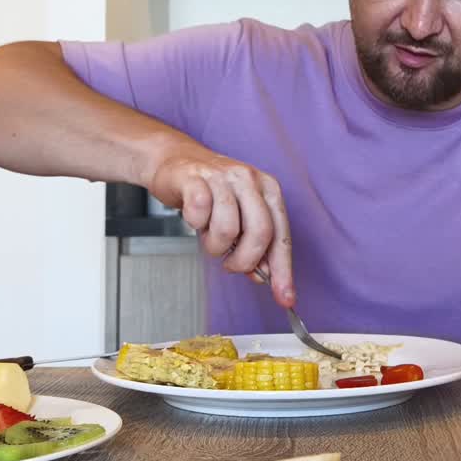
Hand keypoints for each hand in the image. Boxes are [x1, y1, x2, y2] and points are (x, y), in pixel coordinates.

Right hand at [148, 141, 293, 307]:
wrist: (175, 162)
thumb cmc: (210, 193)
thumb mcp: (240, 217)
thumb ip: (255, 245)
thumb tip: (264, 275)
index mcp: (268, 189)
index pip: (282, 236)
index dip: (283, 270)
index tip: (285, 297)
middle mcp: (250, 180)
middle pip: (261, 233)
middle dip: (245, 260)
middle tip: (231, 265)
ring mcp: (223, 176)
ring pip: (228, 229)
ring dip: (215, 245)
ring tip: (209, 236)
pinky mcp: (196, 178)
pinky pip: (200, 214)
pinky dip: (195, 224)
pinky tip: (195, 217)